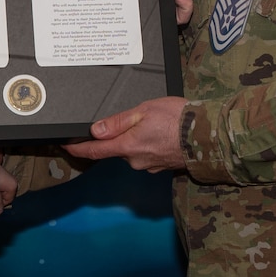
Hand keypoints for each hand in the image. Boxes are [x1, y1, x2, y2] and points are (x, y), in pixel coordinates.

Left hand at [63, 96, 188, 172]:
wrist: (208, 135)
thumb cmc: (179, 119)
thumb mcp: (144, 110)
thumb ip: (118, 122)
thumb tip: (95, 130)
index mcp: (127, 146)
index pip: (95, 151)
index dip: (78, 149)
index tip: (66, 146)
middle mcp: (135, 160)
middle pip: (116, 149)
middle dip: (119, 136)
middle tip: (134, 118)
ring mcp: (150, 166)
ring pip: (134, 151)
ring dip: (137, 139)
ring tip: (155, 122)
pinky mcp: (162, 166)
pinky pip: (148, 154)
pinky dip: (151, 144)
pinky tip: (163, 133)